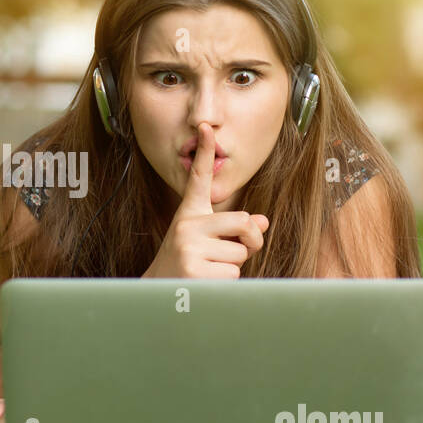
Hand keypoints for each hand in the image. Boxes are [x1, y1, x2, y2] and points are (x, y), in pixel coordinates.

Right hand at [142, 122, 269, 278]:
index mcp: (190, 214)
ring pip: (240, 252)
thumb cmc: (188, 265)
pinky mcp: (194, 270)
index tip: (207, 128)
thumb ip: (234, 230)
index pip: (199, 179)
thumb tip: (263, 222)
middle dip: (247, 242)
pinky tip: (206, 283)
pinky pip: (233, 272)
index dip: (204, 152)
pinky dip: (227, 282)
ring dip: (233, 266)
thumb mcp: (207, 242)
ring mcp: (189, 247)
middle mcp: (187, 225)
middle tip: (227, 254)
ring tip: (209, 270)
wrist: (159, 295)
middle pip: (243, 222)